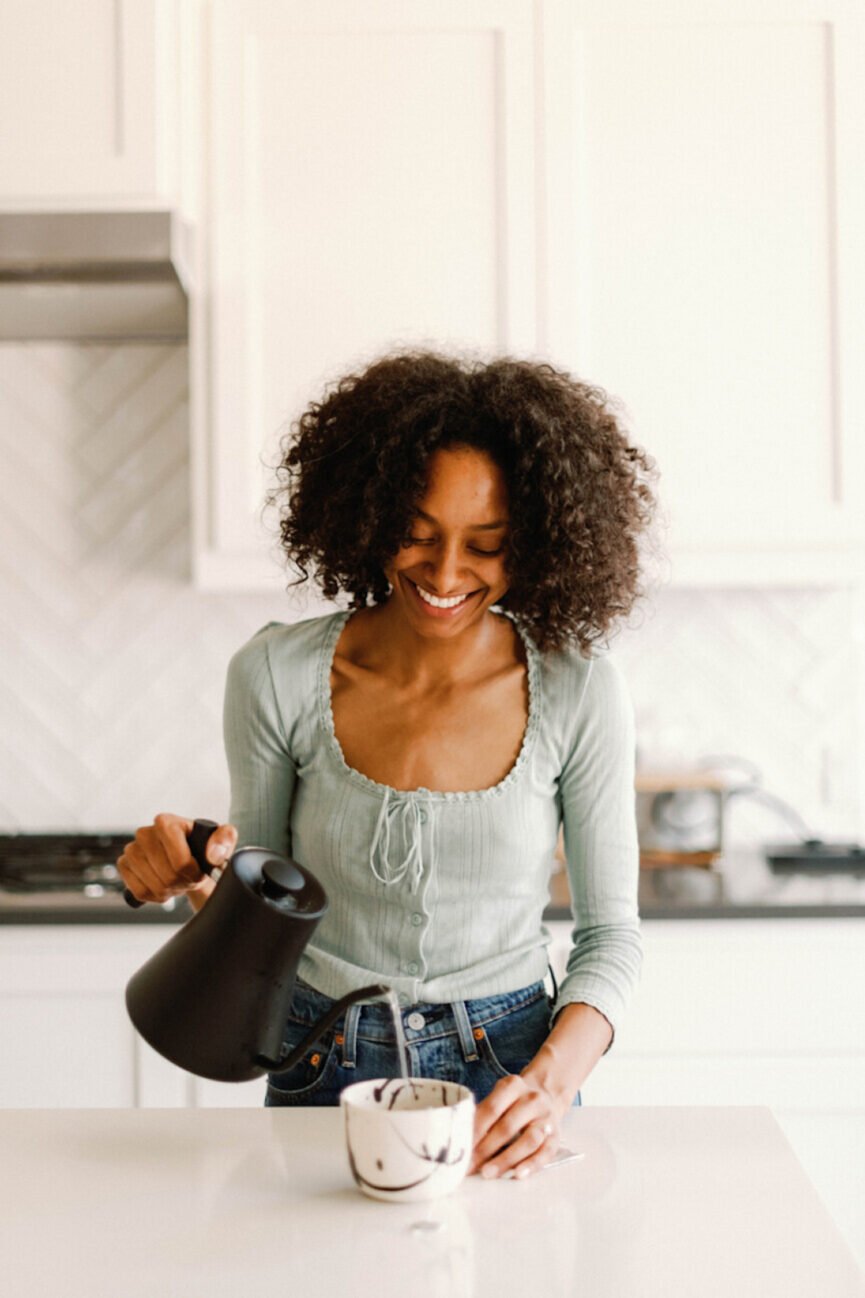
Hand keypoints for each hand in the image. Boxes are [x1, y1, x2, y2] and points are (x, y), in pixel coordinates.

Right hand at [117, 813, 236, 904]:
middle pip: (168, 876)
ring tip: (178, 879)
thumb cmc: (204, 847)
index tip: (199, 870)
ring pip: (154, 886)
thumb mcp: (222, 840)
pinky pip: (140, 892)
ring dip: (171, 890)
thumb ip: (225, 839)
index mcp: (166, 822)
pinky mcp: (124, 866)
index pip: (180, 861)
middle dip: (183, 882)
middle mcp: (144, 833)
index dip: (193, 872)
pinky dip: (155, 896)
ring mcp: (131, 850)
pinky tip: (164, 885)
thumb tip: (213, 855)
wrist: (189, 858)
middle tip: (189, 876)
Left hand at [469, 1073, 562, 1180]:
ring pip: (528, 1140)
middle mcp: (532, 1100)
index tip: (461, 1148)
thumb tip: (459, 1138)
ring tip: (488, 1173)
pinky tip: (517, 1174)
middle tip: (469, 1166)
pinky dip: (531, 1165)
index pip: (492, 1108)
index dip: (475, 1130)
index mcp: (513, 1086)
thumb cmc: (515, 1101)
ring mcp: (546, 1118)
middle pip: (507, 1127)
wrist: (548, 1094)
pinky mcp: (556, 1137)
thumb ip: (483, 1114)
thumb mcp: (499, 1096)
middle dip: (485, 1150)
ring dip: (506, 1159)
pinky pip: (545, 1153)